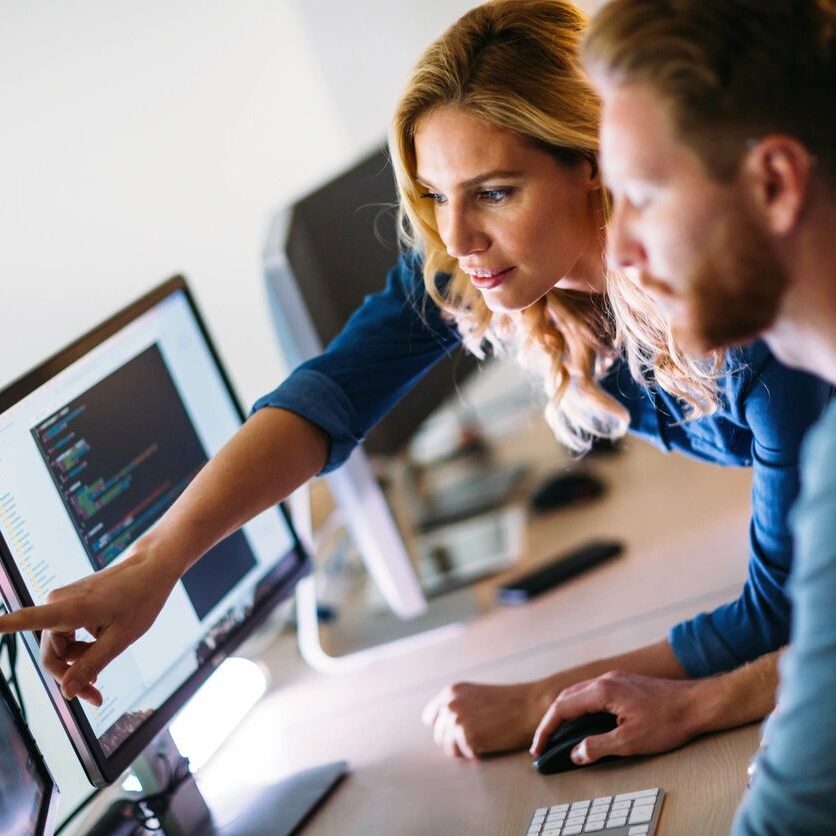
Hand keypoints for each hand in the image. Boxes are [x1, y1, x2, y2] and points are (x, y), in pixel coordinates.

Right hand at [0, 546, 176, 704]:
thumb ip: (91, 665)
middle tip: (96, 697)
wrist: (151, 568)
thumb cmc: (140, 599)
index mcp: (70, 609)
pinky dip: (81, 649)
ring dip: (77, 664)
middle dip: (70, 677)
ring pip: (60, 646)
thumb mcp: (121, 639)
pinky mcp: (70, 603)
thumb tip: (66, 693)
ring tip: (102, 677)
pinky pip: (67, 634)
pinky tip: (99, 656)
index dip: (4, 625)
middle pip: (52, 653)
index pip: (26, 620)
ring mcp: (63, 601)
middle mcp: (58, 602)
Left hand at [422, 679, 555, 758]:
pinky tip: (488, 744)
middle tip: (476, 736)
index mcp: (451, 692)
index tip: (454, 731)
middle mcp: (449, 704)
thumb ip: (457, 705)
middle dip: (454, 739)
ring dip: (463, 748)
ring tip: (483, 740)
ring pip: (448, 748)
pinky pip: (462, 756)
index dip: (442, 726)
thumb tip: (440, 725)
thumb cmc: (507, 703)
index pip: (430, 717)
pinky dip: (474, 754)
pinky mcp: (467, 737)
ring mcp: (457, 721)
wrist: (529, 706)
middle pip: (439, 734)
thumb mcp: (475, 696)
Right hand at [530, 671, 701, 765]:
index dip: (547, 729)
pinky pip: (592, 694)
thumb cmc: (668, 721)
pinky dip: (580, 708)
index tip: (538, 747)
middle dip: (552, 721)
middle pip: (567, 697)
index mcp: (602, 691)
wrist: (697, 704)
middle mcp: (605, 680)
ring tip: (559, 734)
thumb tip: (576, 753)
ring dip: (565, 713)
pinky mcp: (624, 684)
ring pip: (579, 694)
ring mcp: (615, 680)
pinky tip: (584, 721)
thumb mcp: (630, 741)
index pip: (562, 707)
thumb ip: (598, 747)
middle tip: (543, 743)